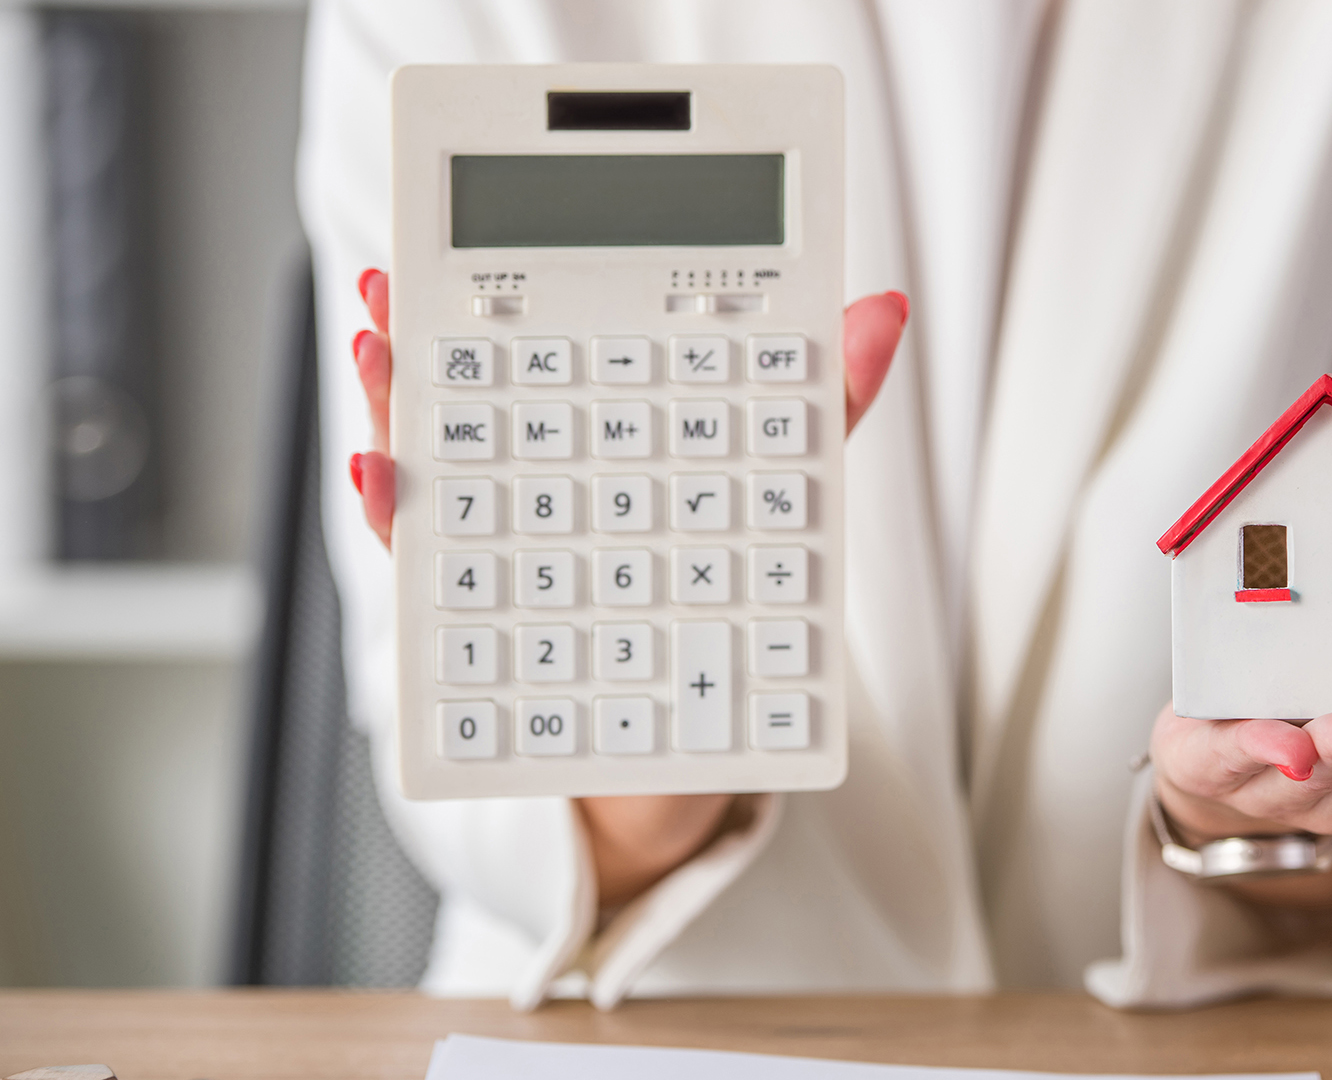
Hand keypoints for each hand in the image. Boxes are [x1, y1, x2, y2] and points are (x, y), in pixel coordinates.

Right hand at [346, 268, 908, 909]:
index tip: (440, 256)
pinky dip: (398, 523)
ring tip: (377, 355)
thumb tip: (886, 307)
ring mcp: (506, 554)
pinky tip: (389, 480)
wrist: (709, 731)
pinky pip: (434, 575)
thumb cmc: (733, 591)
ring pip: (428, 476)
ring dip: (388, 413)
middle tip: (387, 293)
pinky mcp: (495, 623)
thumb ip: (824, 402)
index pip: (519, 360)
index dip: (474, 303)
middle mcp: (526, 492)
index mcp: (583, 446)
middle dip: (412, 343)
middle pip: (453, 406)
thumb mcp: (790, 487)